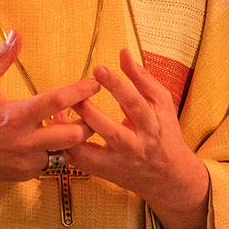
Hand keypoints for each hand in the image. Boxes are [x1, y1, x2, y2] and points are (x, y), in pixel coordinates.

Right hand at [0, 30, 100, 194]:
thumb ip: (1, 57)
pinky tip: (47, 139)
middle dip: (87, 122)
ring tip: (70, 123)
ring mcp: (26, 161)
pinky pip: (50, 163)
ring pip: (66, 153)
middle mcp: (25, 141)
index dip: (81, 91)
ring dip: (71, 138)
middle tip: (89, 110)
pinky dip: (54, 151)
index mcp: (16, 115)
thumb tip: (17, 33)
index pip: (58, 101)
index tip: (95, 83)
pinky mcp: (24, 174)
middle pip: (74, 135)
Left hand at [66, 50, 209, 228]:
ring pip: (92, 152)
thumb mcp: (161, 103)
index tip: (98, 69)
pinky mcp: (106, 172)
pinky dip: (68, 147)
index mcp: (151, 125)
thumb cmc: (164, 132)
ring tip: (60, 112)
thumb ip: (142, 77)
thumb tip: (123, 52)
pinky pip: (82, 162)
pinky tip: (59, 129)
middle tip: (73, 94)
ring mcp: (118, 162)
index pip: (134, 102)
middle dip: (89, 112)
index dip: (116, 85)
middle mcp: (135, 146)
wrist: (169, 175)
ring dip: (73, 132)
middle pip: (111, 131)